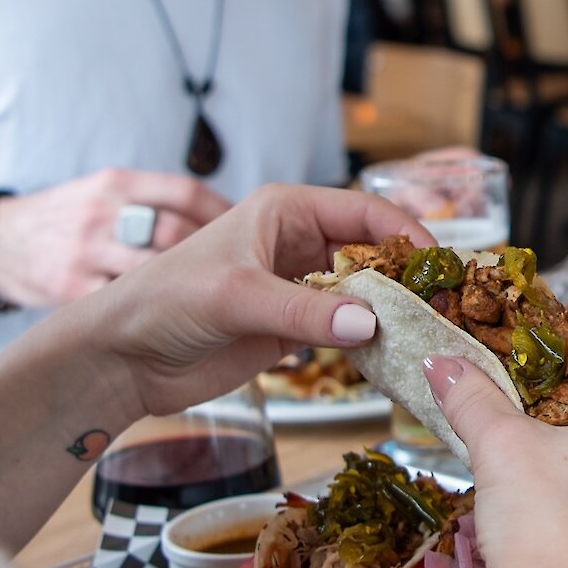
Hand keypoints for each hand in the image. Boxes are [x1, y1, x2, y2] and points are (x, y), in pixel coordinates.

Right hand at [0, 168, 232, 308]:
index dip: (224, 217)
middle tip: (243, 279)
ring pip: (152, 270)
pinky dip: (151, 315)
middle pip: (175, 233)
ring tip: (213, 303)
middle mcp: (103, 213)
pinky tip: (170, 322)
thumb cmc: (65, 221)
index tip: (247, 238)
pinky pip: (122, 305)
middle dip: (215, 258)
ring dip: (187, 289)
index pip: (186, 194)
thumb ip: (157, 206)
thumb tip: (227, 224)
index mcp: (118, 184)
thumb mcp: (107, 194)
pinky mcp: (71, 291)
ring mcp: (85, 252)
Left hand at [79, 183, 431, 418]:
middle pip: (371, 253)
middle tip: (445, 306)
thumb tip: (370, 325)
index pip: (363, 210)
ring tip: (431, 335)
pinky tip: (395, 358)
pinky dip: (370, 344)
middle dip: (406, 277)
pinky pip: (344, 332)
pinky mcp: (291, 332)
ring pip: (363, 295)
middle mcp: (297, 244)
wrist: (122, 357)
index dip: (404, 232)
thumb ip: (303, 312)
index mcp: (285, 211)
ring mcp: (297, 290)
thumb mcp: (235, 296)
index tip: (438, 264)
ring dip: (392, 314)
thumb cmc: (165, 301)